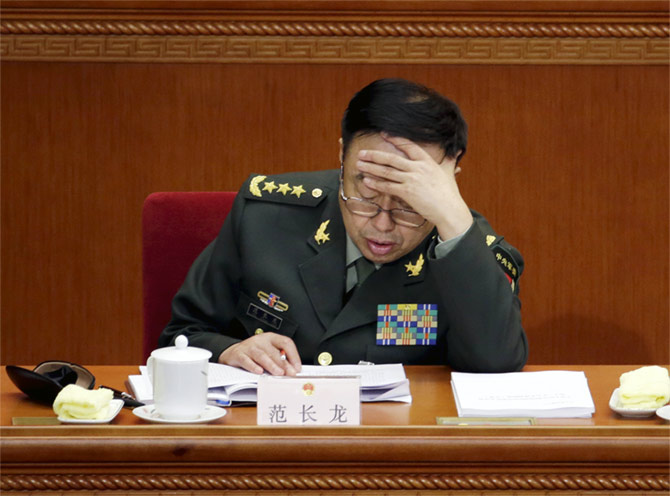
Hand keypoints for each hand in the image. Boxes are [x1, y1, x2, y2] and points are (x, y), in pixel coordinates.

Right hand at [218, 333, 301, 375]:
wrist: (233, 353)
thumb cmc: (253, 353)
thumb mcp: (268, 352)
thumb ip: (279, 360)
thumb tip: (292, 371)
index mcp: (271, 338)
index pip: (286, 343)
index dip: (293, 355)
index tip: (297, 367)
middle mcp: (261, 340)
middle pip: (274, 351)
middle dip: (284, 364)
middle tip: (290, 373)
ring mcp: (249, 346)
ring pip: (262, 355)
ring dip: (271, 365)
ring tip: (278, 373)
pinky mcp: (238, 354)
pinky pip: (246, 360)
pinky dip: (253, 366)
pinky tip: (259, 372)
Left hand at [356, 135, 472, 239]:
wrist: (449, 210)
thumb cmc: (449, 192)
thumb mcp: (449, 171)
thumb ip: (450, 160)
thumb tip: (457, 149)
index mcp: (427, 161)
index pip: (408, 145)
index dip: (395, 139)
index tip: (383, 134)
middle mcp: (418, 168)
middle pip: (391, 158)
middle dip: (374, 155)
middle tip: (362, 153)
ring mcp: (411, 180)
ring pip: (386, 171)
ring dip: (371, 168)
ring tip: (359, 164)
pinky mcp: (407, 193)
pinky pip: (388, 186)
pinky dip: (376, 184)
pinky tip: (366, 181)